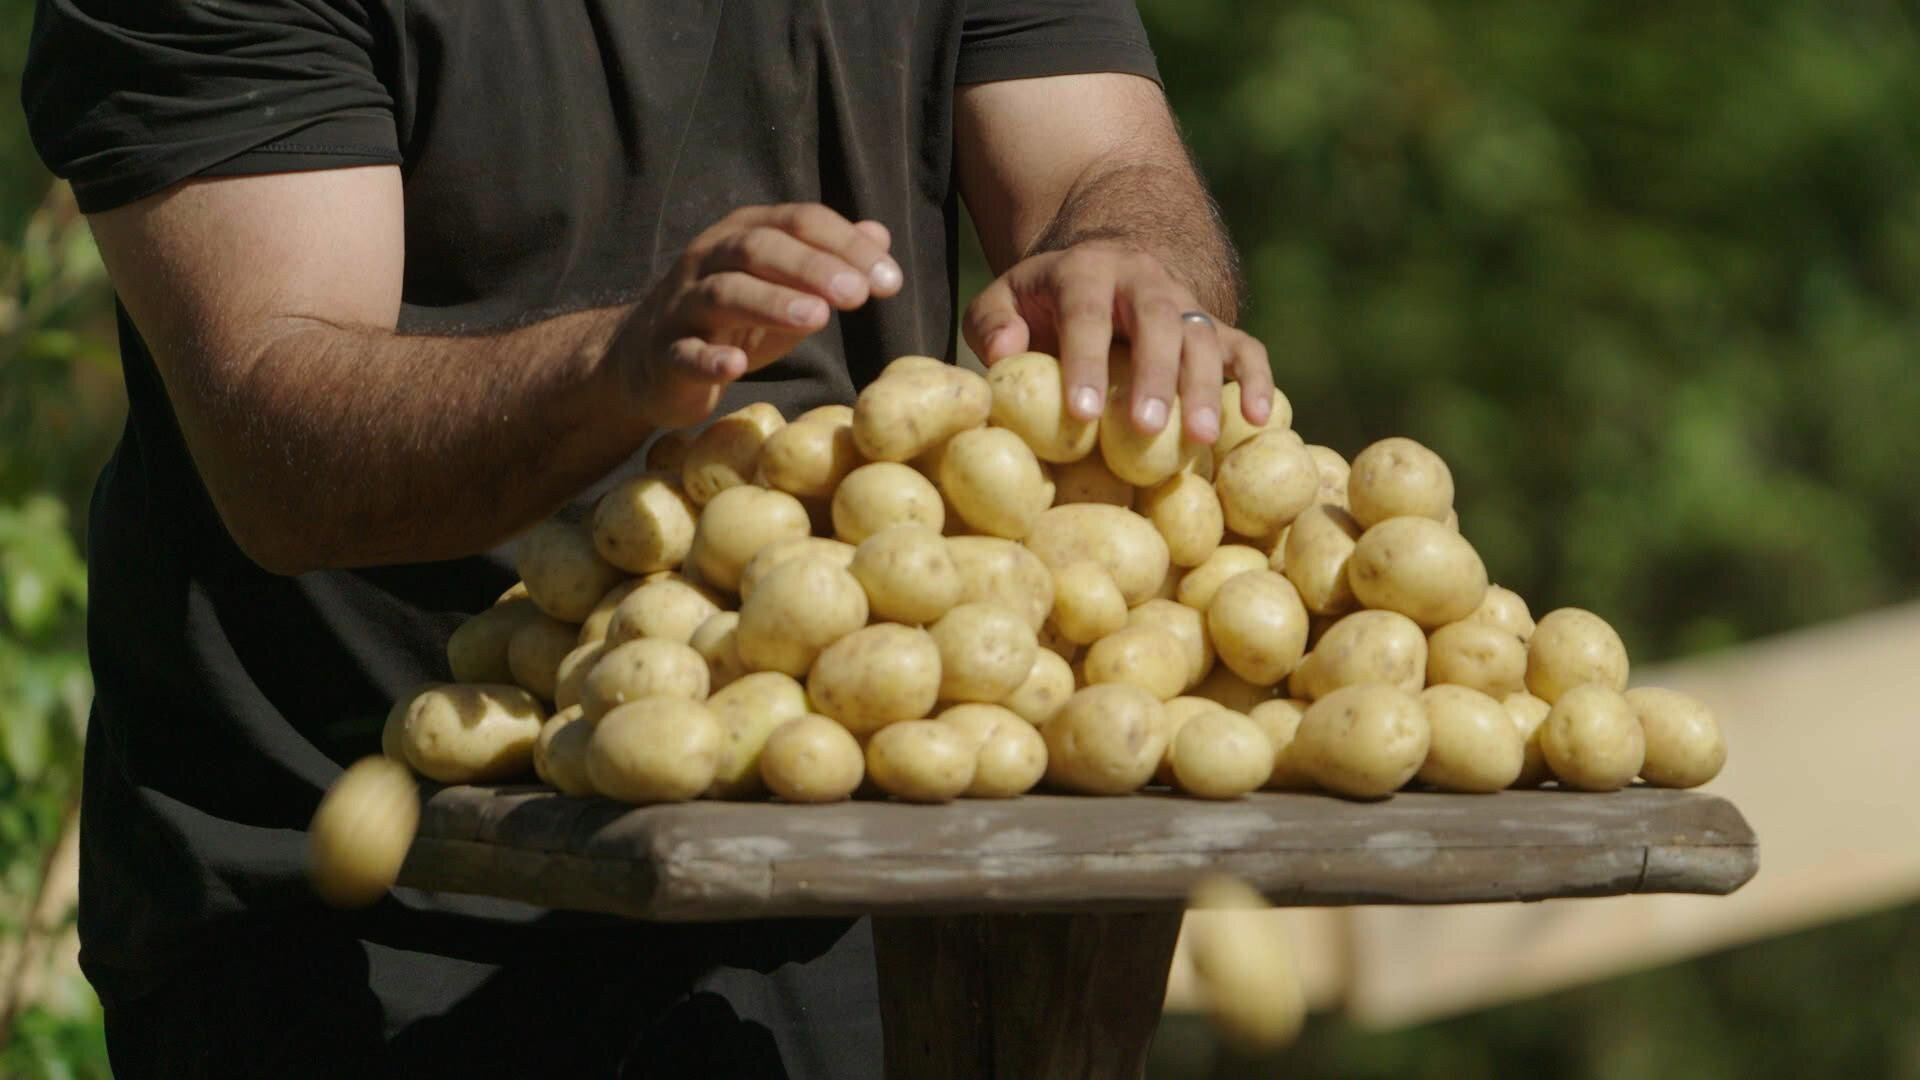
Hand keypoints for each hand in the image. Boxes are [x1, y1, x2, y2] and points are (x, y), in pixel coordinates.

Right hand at [613, 203, 902, 427]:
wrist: (647, 361)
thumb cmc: (731, 321)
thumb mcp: (784, 287)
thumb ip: (829, 261)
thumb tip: (881, 235)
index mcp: (744, 234)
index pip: (799, 222)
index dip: (846, 246)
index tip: (890, 279)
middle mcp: (709, 259)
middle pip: (759, 249)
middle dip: (813, 267)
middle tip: (858, 294)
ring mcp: (682, 305)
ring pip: (723, 293)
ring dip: (770, 302)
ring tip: (816, 319)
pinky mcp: (664, 353)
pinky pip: (684, 353)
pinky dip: (708, 359)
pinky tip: (735, 366)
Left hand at [963, 244, 1273, 443]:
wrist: (1105, 265)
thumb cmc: (1045, 302)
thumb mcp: (1006, 297)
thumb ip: (992, 321)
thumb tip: (1004, 352)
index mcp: (1086, 271)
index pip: (1087, 315)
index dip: (1087, 363)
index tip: (1084, 414)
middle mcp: (1142, 279)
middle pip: (1158, 320)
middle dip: (1155, 375)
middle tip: (1147, 429)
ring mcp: (1184, 301)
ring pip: (1204, 336)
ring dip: (1206, 387)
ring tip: (1202, 438)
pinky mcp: (1215, 325)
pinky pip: (1247, 347)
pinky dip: (1259, 380)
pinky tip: (1261, 420)